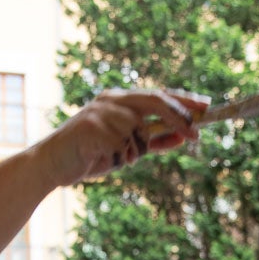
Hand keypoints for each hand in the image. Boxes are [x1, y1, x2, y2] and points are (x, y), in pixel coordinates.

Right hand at [34, 88, 208, 185]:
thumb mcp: (127, 148)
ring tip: (116, 159)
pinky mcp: (93, 126)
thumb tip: (184, 136)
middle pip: (155, 101)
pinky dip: (121, 158)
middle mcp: (112, 100)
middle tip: (198, 135)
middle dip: (179, 117)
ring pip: (140, 132)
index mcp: (120, 100)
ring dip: (135, 152)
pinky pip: (124, 146)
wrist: (51, 164)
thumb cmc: (89, 156)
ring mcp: (102, 111)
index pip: (159, 95)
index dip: (184, 100)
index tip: (207, 106)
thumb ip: (155, 141)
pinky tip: (102, 159)